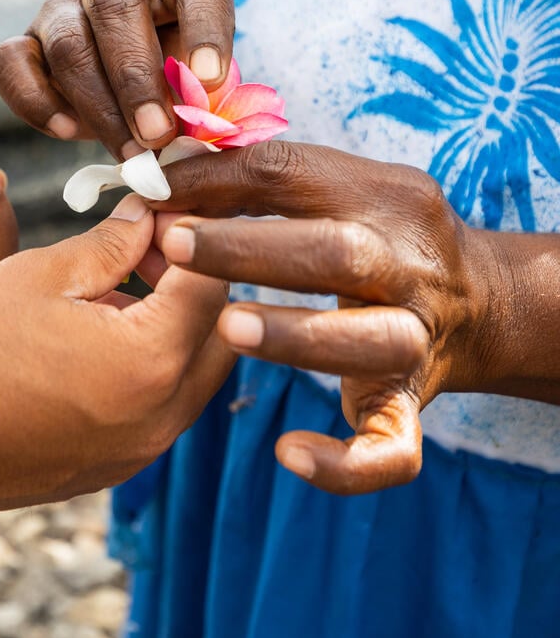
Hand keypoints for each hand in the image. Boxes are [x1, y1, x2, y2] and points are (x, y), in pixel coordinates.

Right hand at [0, 0, 234, 158]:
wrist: (132, 29)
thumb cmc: (180, 49)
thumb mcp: (205, 58)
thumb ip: (204, 86)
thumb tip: (197, 128)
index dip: (205, 28)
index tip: (212, 80)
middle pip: (113, 7)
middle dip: (136, 79)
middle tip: (158, 134)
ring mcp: (64, 2)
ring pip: (66, 42)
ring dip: (97, 104)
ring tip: (129, 151)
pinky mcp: (27, 37)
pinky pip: (8, 61)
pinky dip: (33, 100)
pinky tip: (65, 131)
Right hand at [0, 194, 231, 510]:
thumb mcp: (42, 275)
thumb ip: (112, 244)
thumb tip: (150, 215)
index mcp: (150, 359)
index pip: (210, 282)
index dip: (191, 236)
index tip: (162, 211)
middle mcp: (163, 414)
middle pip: (220, 331)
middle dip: (196, 280)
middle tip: (148, 247)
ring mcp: (143, 448)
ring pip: (196, 372)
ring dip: (177, 324)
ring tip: (121, 287)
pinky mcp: (119, 465)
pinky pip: (164, 405)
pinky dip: (155, 365)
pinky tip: (105, 335)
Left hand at [154, 141, 500, 494]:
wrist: (479, 304)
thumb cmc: (379, 236)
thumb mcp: (341, 190)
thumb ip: (265, 180)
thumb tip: (169, 177)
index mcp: (383, 199)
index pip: (294, 174)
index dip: (220, 181)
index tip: (158, 192)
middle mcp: (406, 267)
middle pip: (337, 252)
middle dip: (252, 249)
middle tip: (177, 246)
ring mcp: (414, 340)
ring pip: (367, 343)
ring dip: (296, 337)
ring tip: (227, 329)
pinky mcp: (410, 406)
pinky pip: (390, 449)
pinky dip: (345, 463)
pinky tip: (288, 454)